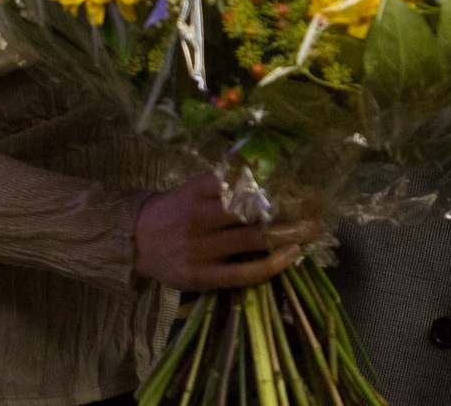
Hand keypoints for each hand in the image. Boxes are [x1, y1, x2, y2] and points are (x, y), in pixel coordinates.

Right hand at [133, 172, 325, 290]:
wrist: (132, 242)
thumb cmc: (173, 211)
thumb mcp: (193, 188)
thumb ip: (225, 183)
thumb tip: (269, 172)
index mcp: (198, 191)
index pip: (244, 183)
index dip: (278, 183)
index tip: (304, 184)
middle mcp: (200, 218)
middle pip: (254, 210)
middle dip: (291, 207)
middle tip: (318, 206)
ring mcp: (200, 250)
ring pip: (253, 240)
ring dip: (289, 234)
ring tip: (314, 230)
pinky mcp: (201, 277)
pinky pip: (242, 273)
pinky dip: (271, 265)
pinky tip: (292, 256)